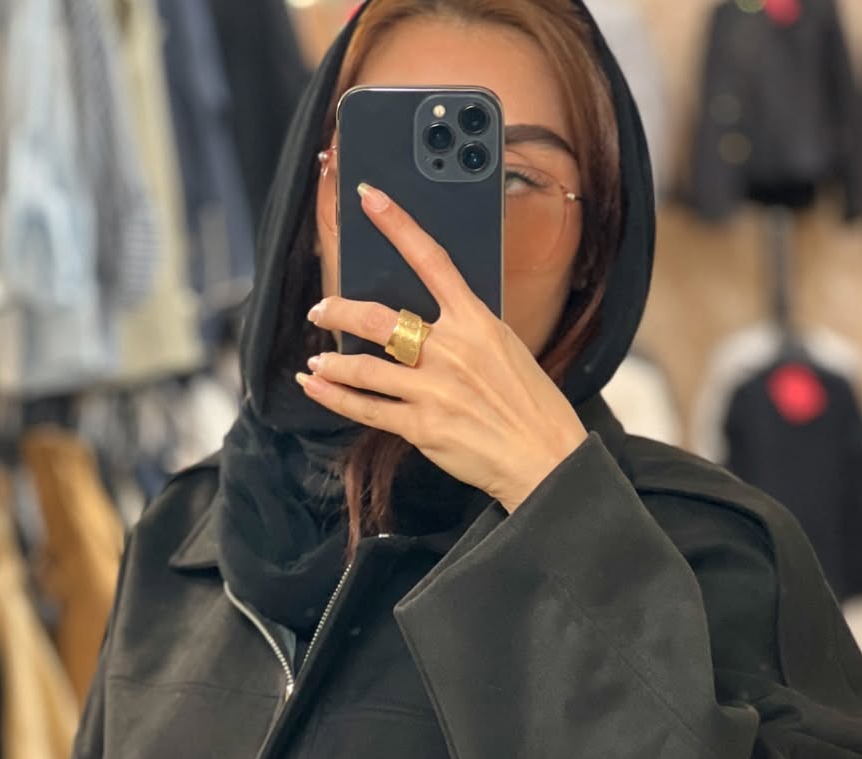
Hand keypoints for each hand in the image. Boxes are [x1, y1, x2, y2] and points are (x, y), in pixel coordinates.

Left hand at [298, 183, 587, 512]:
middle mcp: (450, 351)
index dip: (397, 224)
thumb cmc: (532, 406)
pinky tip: (317, 387)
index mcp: (477, 323)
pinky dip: (335, 396)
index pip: (431, 260)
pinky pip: (366, 409)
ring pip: (363, 367)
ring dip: (331, 362)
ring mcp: (432, 389)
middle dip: (338, 310)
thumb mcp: (508, 351)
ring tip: (317, 361)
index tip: (369, 198)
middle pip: (378, 318)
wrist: (545, 457)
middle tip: (321, 310)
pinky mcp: (421, 426)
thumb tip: (434, 323)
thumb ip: (469, 332)